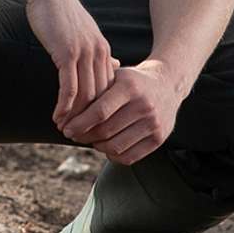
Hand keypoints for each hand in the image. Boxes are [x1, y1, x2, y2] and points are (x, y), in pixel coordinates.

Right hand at [23, 0, 118, 130]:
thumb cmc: (61, 12)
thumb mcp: (85, 32)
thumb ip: (98, 51)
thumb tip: (115, 65)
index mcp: (104, 49)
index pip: (109, 88)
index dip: (102, 109)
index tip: (93, 125)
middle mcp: (99, 52)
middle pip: (101, 96)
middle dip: (92, 118)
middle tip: (82, 136)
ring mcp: (84, 53)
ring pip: (86, 95)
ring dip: (76, 117)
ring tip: (66, 131)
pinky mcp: (67, 53)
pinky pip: (69, 88)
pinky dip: (64, 106)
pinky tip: (57, 117)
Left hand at [59, 59, 185, 165]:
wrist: (168, 84)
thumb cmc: (133, 81)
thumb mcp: (117, 75)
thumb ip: (95, 89)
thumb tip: (66, 112)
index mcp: (130, 87)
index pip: (99, 111)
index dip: (80, 123)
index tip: (66, 128)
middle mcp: (144, 105)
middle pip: (106, 131)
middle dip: (84, 136)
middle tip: (73, 136)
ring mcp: (153, 123)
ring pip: (116, 146)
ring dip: (97, 146)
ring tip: (90, 140)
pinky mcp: (159, 138)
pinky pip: (129, 157)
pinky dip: (113, 155)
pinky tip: (107, 147)